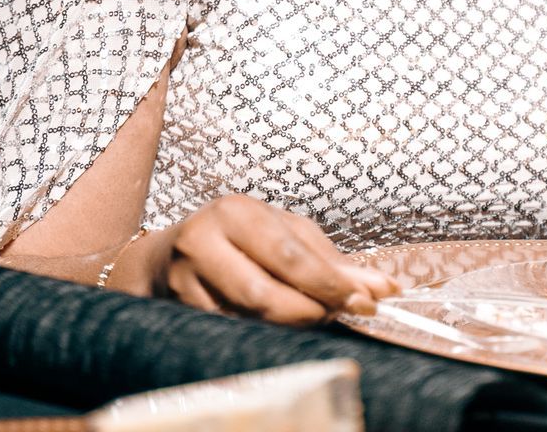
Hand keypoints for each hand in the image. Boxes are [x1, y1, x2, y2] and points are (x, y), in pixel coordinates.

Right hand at [138, 195, 398, 323]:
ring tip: (319, 318)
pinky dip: (264, 334)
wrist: (164, 259)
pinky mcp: (177, 311)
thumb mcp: (282, 233)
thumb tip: (382, 286)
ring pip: (248, 318)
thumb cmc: (236, 240)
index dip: (332, 283)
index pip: (290, 255)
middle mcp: (204, 241)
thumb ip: (328, 258)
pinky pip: (231, 332)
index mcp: (236, 212)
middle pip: (267, 293)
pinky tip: (281, 328)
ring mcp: (184, 280)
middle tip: (347, 314)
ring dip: (293, 325)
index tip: (369, 300)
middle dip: (314, 309)